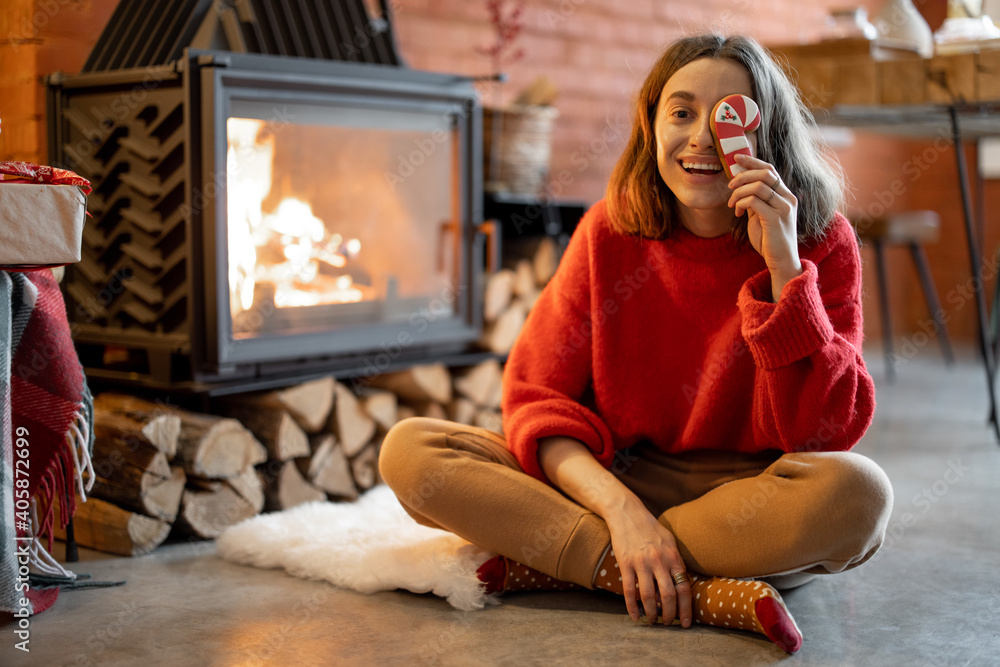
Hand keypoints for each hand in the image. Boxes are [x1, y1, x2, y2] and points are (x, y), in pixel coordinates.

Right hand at [604, 501, 691, 626]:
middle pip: (668, 596)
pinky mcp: (625, 564)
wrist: (627, 513)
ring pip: (649, 596)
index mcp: (673, 557)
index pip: (684, 588)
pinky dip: (632, 607)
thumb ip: (676, 562)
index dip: (686, 609)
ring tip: (653, 621)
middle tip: (668, 624)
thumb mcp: (670, 541)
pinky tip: (635, 616)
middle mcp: (659, 561)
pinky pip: (629, 591)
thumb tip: (682, 585)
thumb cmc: (650, 529)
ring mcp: (641, 563)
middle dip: (670, 615)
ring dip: (652, 614)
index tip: (685, 623)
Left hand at [727, 153, 801, 300]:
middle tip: (729, 186)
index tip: (736, 158)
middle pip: (764, 173)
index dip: (753, 161)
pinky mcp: (776, 218)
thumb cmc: (769, 240)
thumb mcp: (760, 216)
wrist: (781, 261)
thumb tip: (741, 187)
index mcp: (786, 195)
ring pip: (757, 186)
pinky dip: (741, 203)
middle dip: (743, 176)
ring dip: (739, 193)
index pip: (770, 170)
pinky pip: (754, 200)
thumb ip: (755, 200)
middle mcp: (788, 198)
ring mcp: (784, 207)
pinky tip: (738, 213)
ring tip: (732, 204)